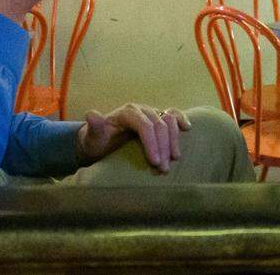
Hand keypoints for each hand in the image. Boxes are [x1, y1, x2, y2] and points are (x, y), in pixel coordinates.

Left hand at [75, 104, 190, 172]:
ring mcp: (151, 113)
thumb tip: (91, 114)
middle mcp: (141, 110)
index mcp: (127, 113)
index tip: (154, 162)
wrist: (101, 142)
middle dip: (163, 147)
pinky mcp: (158, 119)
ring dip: (173, 140)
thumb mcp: (93, 137)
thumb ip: (95, 127)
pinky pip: (173, 115)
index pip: (144, 125)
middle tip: (163, 169)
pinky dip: (181, 120)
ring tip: (174, 160)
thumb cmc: (97, 142)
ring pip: (169, 121)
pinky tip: (187, 129)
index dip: (151, 143)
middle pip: (159, 125)